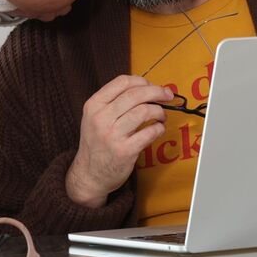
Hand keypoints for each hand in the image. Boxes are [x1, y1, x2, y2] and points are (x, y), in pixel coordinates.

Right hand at [66, 75, 172, 207]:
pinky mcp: (125, 151)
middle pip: (136, 94)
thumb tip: (146, 88)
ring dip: (159, 111)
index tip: (152, 86)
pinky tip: (158, 129)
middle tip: (167, 95)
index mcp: (93, 105)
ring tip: (161, 116)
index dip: (142, 81)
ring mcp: (112, 135)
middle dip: (157, 92)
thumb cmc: (97, 143)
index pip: (122, 82)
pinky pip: (150, 132)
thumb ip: (114, 102)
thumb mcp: (95, 117)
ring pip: (144, 111)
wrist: (89, 174)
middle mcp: (101, 118)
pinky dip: (159, 128)